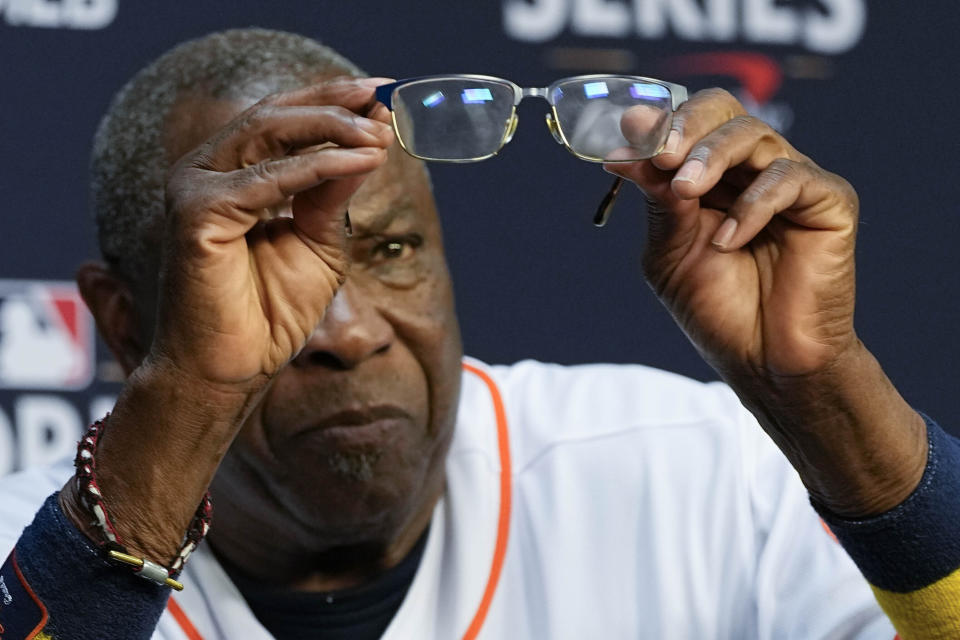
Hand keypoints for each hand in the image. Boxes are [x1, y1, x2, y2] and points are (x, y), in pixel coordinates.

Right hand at [61, 78, 394, 558]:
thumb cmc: (269, 312)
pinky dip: (319, 166)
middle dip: (335, 104)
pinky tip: (361, 160)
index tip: (383, 92)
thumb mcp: (316, 241)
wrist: (233, 370)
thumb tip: (370, 143)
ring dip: (332, 128)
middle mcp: (206, 172)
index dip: (330, 99)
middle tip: (384, 98)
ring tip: (381, 132)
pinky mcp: (197, 212)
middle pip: (274, 115)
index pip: (281, 119)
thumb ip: (333, 193)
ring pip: (269, 133)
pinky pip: (269, 178)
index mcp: (230, 174)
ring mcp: (196, 188)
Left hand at [608, 88, 857, 379]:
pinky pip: (791, 179)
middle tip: (660, 154)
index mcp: (712, 176)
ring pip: (755, 135)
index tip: (626, 132)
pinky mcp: (829, 202)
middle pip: (724, 111)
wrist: (764, 362)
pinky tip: (729, 241)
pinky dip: (752, 206)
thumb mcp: (670, 253)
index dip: (659, 123)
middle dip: (686, 127)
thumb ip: (657, 201)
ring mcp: (793, 182)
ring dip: (711, 157)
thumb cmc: (718, 309)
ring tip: (685, 190)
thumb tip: (624, 151)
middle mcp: (752, 169)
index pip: (688, 123)